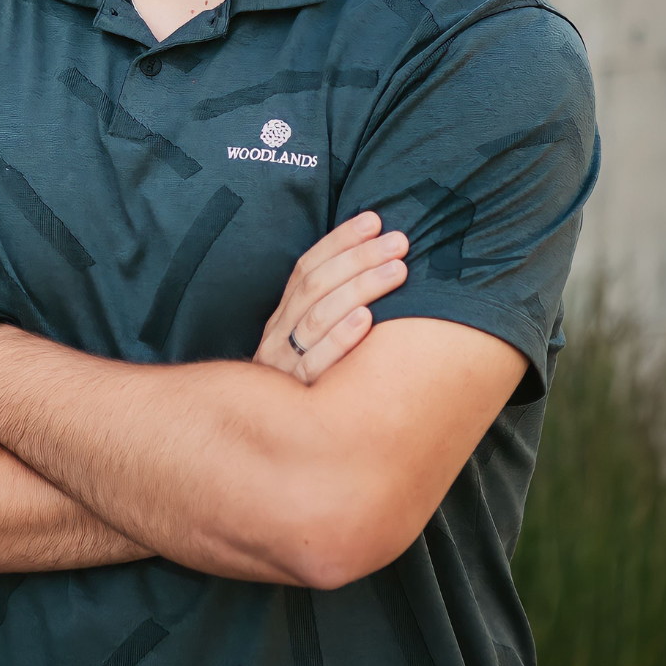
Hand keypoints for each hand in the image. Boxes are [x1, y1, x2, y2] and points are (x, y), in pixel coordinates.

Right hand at [254, 212, 408, 384]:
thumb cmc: (306, 388)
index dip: (340, 241)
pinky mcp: (295, 396)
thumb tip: (376, 271)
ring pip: (317, 317)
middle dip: (359, 258)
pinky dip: (339, 339)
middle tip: (398, 241)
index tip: (373, 219)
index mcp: (282, 317)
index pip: (308, 267)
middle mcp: (278, 335)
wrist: (266, 446)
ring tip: (397, 270)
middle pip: (316, 286)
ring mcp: (282, 365)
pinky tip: (366, 320)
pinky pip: (315, 364)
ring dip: (359, 288)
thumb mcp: (307, 348)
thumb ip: (328, 314)